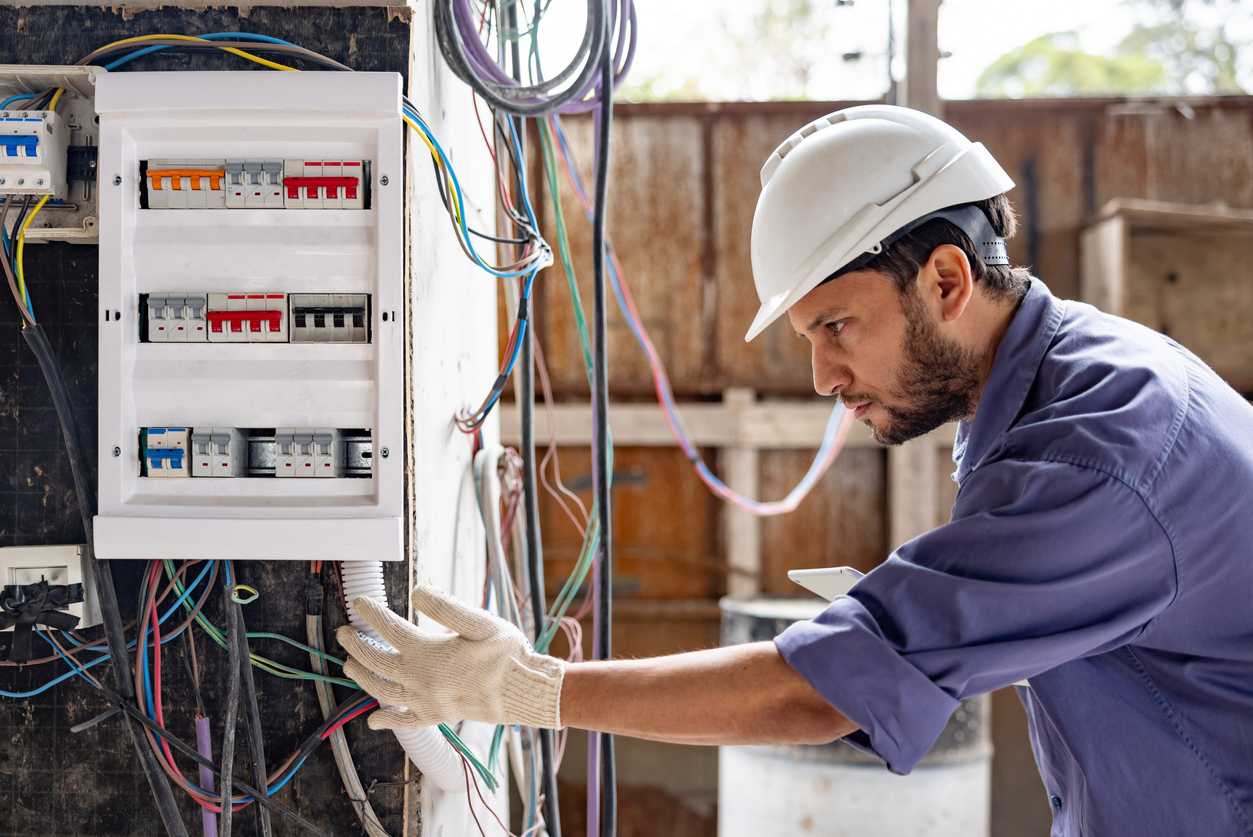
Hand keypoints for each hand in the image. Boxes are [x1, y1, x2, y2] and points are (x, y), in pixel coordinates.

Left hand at [337, 584, 564, 730]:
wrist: (524, 691)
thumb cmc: (506, 654)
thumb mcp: (480, 622)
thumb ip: (445, 607)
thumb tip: (416, 592)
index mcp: (430, 654)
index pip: (391, 630)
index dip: (372, 614)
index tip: (360, 602)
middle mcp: (422, 680)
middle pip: (378, 662)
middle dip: (357, 646)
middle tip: (343, 634)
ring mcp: (427, 701)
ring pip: (383, 691)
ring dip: (362, 677)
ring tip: (349, 665)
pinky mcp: (438, 715)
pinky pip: (405, 721)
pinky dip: (386, 721)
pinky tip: (372, 720)